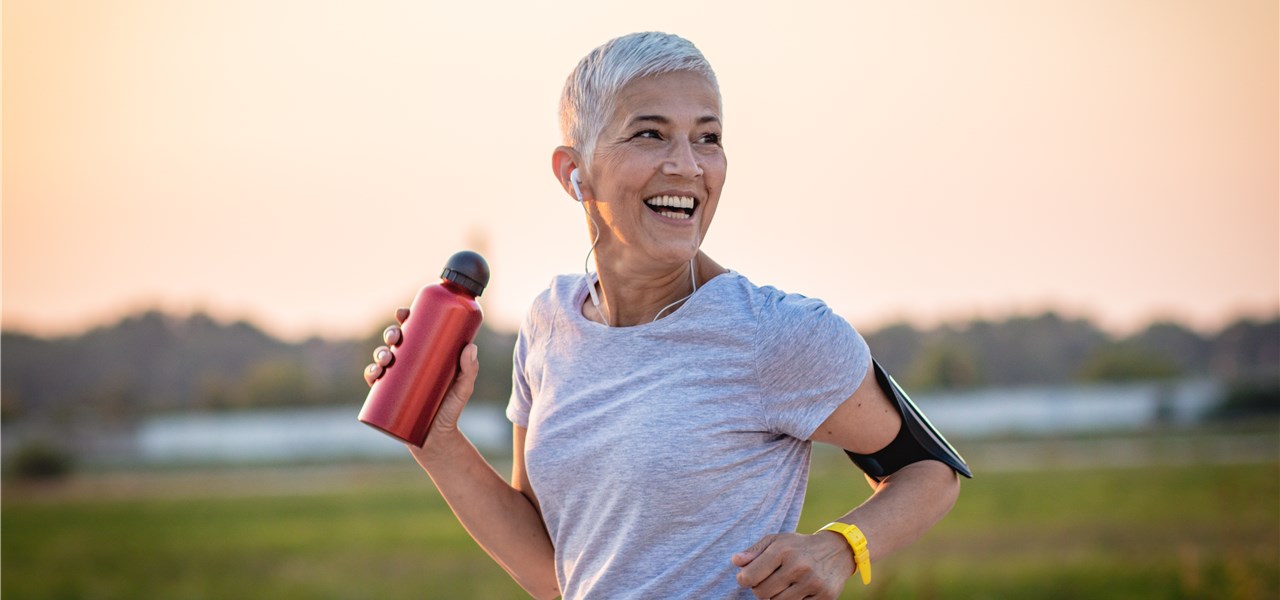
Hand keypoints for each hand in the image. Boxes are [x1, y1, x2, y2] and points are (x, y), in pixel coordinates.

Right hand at [362, 307, 480, 443]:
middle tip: (396, 337)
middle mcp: (408, 364)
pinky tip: (374, 373)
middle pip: (395, 341)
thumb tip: (471, 347)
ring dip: (379, 352)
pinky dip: (370, 374)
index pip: (413, 330)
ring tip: (387, 358)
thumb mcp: (463, 389)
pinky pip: (374, 381)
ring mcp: (396, 379)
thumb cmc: (451, 410)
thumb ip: (469, 370)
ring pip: (382, 358)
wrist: (437, 440)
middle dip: (391, 334)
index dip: (404, 318)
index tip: (403, 313)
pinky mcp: (387, 396)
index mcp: (425, 354)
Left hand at [732, 532, 853, 599]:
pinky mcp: (824, 597)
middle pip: (761, 594)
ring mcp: (813, 583)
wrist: (838, 550)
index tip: (748, 578)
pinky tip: (798, 590)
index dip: (745, 580)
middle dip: (760, 590)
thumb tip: (735, 562)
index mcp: (782, 550)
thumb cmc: (799, 547)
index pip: (749, 577)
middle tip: (769, 581)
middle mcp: (798, 566)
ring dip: (776, 597)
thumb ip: (754, 551)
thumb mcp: (777, 541)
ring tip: (783, 585)